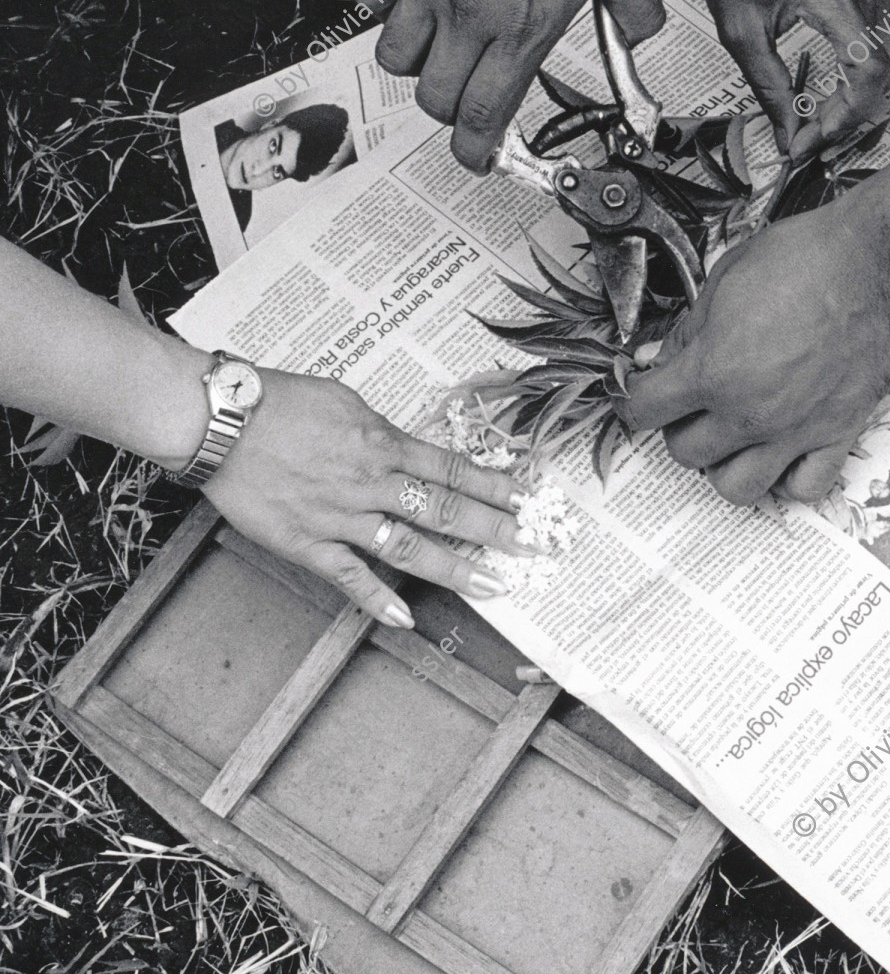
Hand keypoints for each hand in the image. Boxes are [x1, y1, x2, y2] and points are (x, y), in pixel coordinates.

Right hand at [203, 370, 538, 626]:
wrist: (220, 419)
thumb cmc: (282, 402)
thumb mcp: (347, 403)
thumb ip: (382, 432)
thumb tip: (410, 449)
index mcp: (383, 444)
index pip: (454, 470)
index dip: (496, 489)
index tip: (530, 501)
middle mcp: (371, 483)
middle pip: (445, 510)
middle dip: (495, 530)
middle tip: (536, 547)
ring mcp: (340, 516)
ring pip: (408, 547)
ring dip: (454, 569)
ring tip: (494, 586)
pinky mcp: (305, 542)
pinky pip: (347, 576)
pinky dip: (376, 601)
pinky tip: (406, 620)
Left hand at [614, 204, 889, 505]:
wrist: (881, 262)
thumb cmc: (810, 258)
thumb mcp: (727, 277)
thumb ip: (690, 329)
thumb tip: (664, 357)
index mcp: (714, 370)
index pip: (644, 410)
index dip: (635, 397)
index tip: (642, 391)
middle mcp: (749, 412)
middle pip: (686, 453)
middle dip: (680, 427)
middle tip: (692, 403)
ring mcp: (795, 431)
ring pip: (736, 487)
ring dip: (725, 465)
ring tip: (732, 436)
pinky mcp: (838, 434)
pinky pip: (804, 487)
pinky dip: (787, 479)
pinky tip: (783, 452)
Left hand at [700, 0, 889, 161]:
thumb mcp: (740, 27)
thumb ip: (769, 85)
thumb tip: (788, 132)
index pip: (867, 74)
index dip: (846, 116)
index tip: (814, 138)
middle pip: (885, 73)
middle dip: (851, 114)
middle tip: (812, 135)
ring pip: (889, 61)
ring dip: (858, 96)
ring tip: (820, 115)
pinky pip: (883, 40)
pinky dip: (864, 71)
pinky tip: (833, 84)